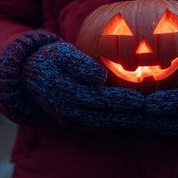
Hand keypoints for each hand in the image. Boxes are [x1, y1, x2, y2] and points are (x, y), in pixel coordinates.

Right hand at [24, 42, 144, 130]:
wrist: (30, 75)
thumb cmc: (53, 58)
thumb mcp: (62, 52)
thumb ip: (80, 63)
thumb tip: (100, 76)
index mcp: (61, 89)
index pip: (96, 97)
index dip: (118, 100)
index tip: (139, 99)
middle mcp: (63, 108)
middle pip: (99, 114)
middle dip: (125, 115)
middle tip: (147, 111)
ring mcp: (66, 118)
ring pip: (97, 124)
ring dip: (120, 123)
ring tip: (141, 118)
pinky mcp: (70, 122)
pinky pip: (93, 126)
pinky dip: (110, 124)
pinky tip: (127, 120)